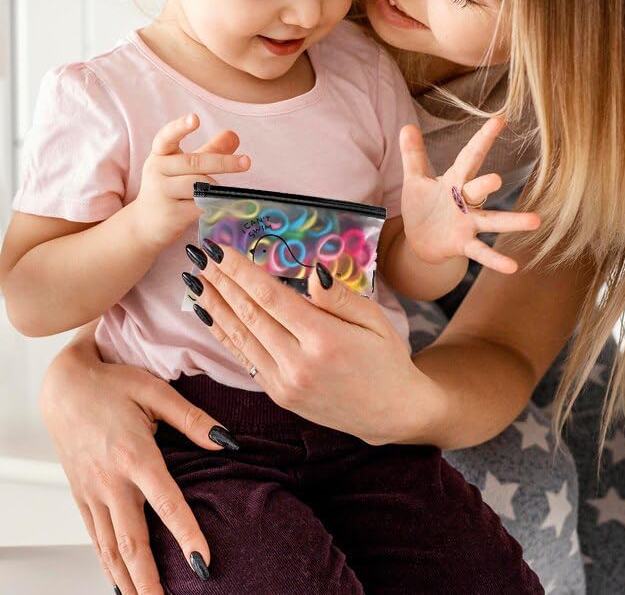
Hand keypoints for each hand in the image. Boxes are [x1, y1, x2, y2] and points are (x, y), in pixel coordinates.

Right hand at [39, 338, 236, 594]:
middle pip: (132, 541)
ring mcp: (92, 491)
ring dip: (128, 580)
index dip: (186, 535)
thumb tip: (226, 442)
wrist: (65, 385)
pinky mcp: (80, 495)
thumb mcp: (156, 391)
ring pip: (111, 547)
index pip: (166, 503)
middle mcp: (111, 480)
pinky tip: (119, 581)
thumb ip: (193, 419)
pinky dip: (107, 564)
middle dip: (149, 580)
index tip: (203, 562)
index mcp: (135, 454)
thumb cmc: (113, 384)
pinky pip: (95, 538)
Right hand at [131, 114, 249, 250]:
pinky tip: (213, 208)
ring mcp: (161, 193)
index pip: (167, 137)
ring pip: (198, 186)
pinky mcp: (171, 214)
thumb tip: (233, 134)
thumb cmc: (170, 188)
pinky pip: (201, 206)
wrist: (145, 225)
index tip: (194, 118)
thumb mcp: (185, 166)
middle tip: (246, 162)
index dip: (180, 127)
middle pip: (194, 163)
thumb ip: (210, 150)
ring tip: (215, 194)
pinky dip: (213, 205)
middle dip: (223, 162)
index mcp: (160, 154)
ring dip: (214, 189)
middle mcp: (157, 170)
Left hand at [184, 244, 445, 445]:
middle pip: (249, 315)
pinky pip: (245, 359)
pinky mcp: (279, 395)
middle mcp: (298, 363)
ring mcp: (285, 383)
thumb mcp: (376, 320)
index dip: (242, 272)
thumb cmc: (387, 359)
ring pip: (240, 338)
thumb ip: (340, 297)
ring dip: (214, 307)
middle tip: (198, 255)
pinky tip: (210, 316)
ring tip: (194, 281)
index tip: (220, 249)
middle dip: (220, 282)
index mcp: (324, 340)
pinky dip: (224, 335)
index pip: (272, 298)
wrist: (392, 413)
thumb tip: (314, 271)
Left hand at [399, 116, 540, 273]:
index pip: (470, 156)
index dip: (483, 138)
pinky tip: (512, 267)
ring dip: (511, 222)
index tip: (499, 119)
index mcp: (454, 181)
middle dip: (485, 185)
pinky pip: (481, 251)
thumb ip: (413, 155)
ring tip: (535, 221)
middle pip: (478, 189)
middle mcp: (465, 201)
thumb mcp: (415, 179)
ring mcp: (468, 223)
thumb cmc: (423, 206)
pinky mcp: (463, 244)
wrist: (420, 241)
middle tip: (496, 180)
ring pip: (491, 221)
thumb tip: (406, 126)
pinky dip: (495, 259)